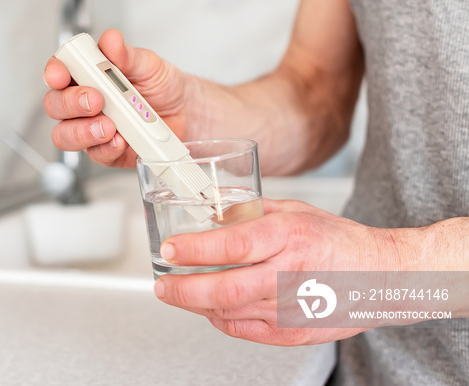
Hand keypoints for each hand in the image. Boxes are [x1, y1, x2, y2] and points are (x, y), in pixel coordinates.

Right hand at [43, 29, 192, 167]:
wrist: (185, 112)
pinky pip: (95, 154)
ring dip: (83, 131)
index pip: (58, 72)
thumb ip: (127, 54)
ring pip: (65, 135)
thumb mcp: (148, 64)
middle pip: (55, 105)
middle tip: (96, 100)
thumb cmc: (160, 85)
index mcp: (87, 75)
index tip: (61, 75)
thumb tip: (111, 41)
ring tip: (109, 126)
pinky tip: (121, 140)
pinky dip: (107, 147)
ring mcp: (90, 128)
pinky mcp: (105, 151)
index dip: (54, 73)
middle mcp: (82, 102)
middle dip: (71, 103)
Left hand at [152, 199, 414, 345]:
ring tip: (180, 293)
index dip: (195, 249)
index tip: (170, 250)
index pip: (232, 245)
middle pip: (225, 289)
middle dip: (183, 290)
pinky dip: (220, 318)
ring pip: (229, 313)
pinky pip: (243, 329)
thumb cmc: (338, 241)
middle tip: (162, 286)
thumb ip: (251, 213)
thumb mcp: (294, 210)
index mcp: (288, 237)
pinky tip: (210, 307)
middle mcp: (289, 274)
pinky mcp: (292, 333)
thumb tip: (212, 216)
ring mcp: (291, 309)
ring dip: (197, 304)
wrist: (380, 278)